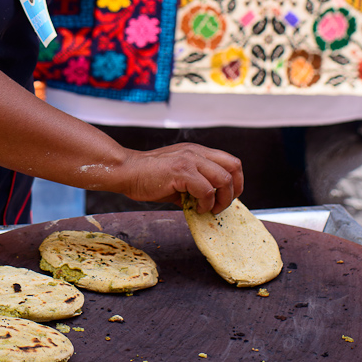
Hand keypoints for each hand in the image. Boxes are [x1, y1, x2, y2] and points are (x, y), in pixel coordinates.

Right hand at [123, 142, 242, 214]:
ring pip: (224, 178)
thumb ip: (194, 186)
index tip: (227, 197)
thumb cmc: (147, 176)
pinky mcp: (181, 171)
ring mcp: (189, 160)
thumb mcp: (177, 178)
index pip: (231, 162)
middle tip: (221, 205)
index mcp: (197, 152)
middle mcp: (196, 152)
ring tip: (208, 209)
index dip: (236, 182)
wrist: (126, 171)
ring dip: (221, 199)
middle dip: (234, 191)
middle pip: (234, 167)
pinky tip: (194, 208)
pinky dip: (205, 203)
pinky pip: (206, 190)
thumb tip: (207, 204)